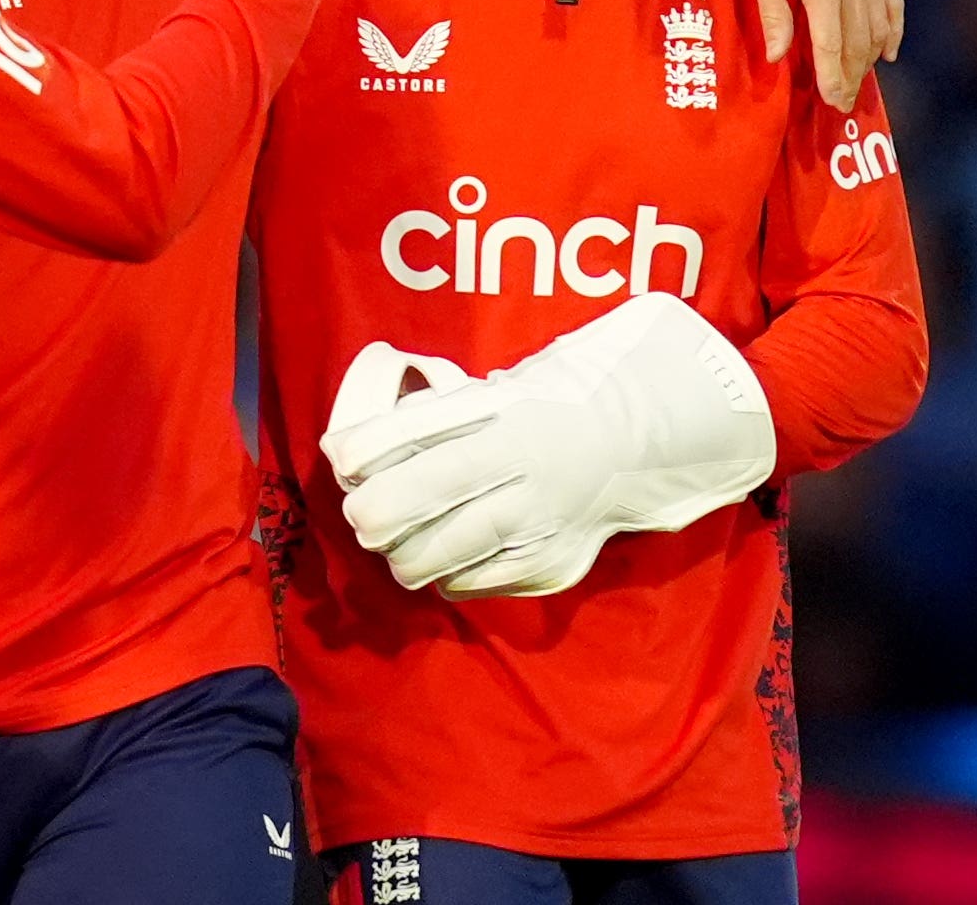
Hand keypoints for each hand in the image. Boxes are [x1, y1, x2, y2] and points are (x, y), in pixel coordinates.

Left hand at [330, 295, 774, 599]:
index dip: (369, 454)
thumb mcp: (488, 396)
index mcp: (503, 414)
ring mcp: (540, 518)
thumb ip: (424, 421)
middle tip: (363, 522)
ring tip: (397, 552)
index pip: (421, 435)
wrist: (635, 442)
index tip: (341, 465)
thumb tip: (344, 452)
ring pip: (448, 551)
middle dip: (377, 517)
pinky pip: (480, 581)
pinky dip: (450, 577)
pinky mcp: (552, 561)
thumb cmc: (540, 411)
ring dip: (406, 558)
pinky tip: (443, 565)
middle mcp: (522, 464)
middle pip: (428, 498)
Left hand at [736, 0, 903, 111]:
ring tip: (857, 83)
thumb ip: (775, 17)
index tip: (832, 101)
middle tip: (843, 104)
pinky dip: (892, 32)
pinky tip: (887, 54)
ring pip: (878, 28)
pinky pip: (893, 5)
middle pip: (858, 43)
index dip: (832, 77)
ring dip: (869, 60)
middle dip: (851, 77)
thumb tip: (777, 58)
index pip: (831, 46)